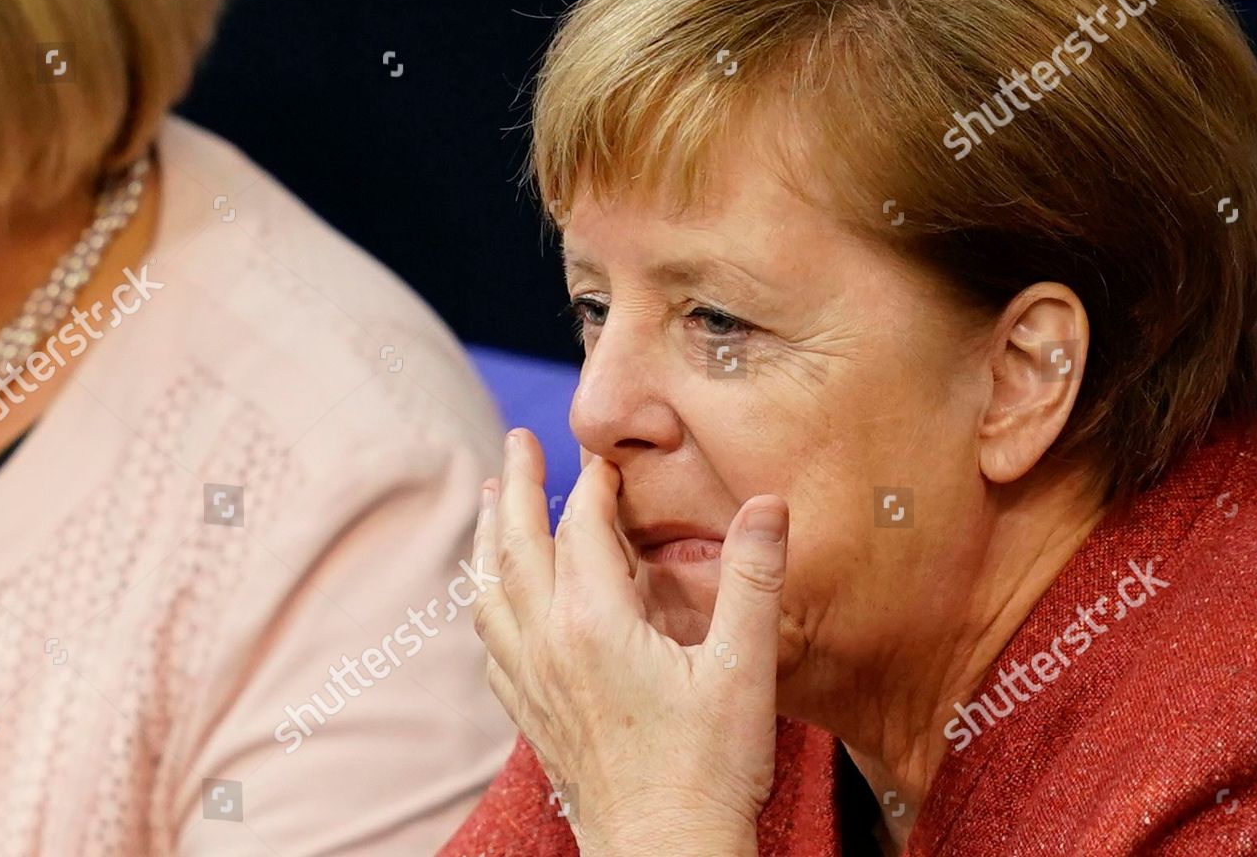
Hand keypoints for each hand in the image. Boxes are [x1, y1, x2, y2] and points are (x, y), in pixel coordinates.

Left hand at [472, 428, 788, 856]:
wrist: (665, 854)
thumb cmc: (709, 768)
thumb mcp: (744, 668)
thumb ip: (754, 580)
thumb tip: (768, 505)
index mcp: (595, 625)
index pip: (582, 530)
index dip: (595, 486)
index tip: (608, 457)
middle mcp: (549, 646)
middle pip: (518, 548)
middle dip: (520, 488)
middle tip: (518, 440)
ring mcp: (532, 683)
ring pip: (491, 593)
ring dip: (490, 539)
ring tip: (492, 502)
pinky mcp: (531, 715)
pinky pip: (491, 642)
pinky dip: (489, 602)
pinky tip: (496, 601)